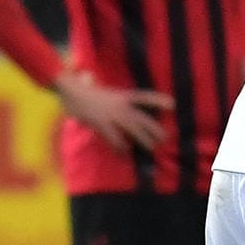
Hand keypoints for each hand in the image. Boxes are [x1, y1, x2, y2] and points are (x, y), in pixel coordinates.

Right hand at [54, 68, 172, 154]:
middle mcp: (120, 105)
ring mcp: (111, 114)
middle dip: (154, 128)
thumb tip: (132, 115)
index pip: (144, 97)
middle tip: (166, 138)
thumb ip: (120, 103)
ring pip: (131, 129)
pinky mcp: (100, 123)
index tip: (173, 104)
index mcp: (123, 96)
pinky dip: (119, 146)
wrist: (71, 91)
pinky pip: (113, 137)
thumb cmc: (90, 93)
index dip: (158, 100)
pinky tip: (124, 153)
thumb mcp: (109, 94)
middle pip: (142, 117)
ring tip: (151, 148)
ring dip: (142, 139)